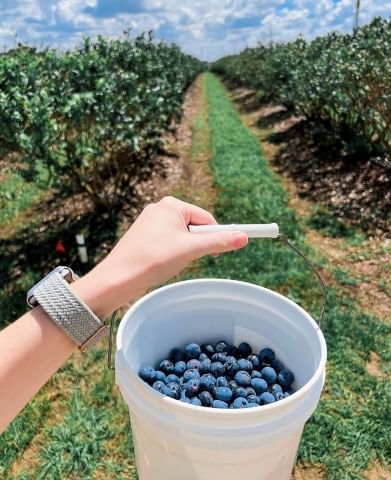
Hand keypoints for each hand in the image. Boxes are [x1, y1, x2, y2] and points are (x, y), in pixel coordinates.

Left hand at [73, 196, 247, 316]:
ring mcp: (150, 222)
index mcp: (172, 205)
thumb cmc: (153, 259)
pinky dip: (171, 255)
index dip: (217, 236)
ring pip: (182, 238)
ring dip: (184, 252)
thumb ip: (218, 241)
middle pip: (194, 228)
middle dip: (195, 246)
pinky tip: (160, 263)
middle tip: (185, 259)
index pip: (206, 218)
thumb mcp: (191, 250)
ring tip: (168, 262)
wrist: (119, 278)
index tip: (228, 249)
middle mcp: (160, 209)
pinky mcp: (145, 236)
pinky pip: (169, 243)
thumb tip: (242, 237)